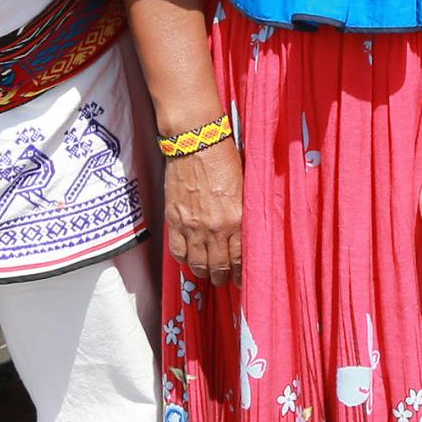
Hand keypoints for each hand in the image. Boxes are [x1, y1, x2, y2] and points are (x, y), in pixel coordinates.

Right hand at [161, 136, 243, 284]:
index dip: (240, 273)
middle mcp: (216, 228)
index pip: (240, 258)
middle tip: (223, 280)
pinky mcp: (175, 220)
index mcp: (238, 219)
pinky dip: (184, 260)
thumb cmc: (225, 157)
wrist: (196, 141)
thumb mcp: (245, 186)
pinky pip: (178, 251)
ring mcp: (193, 226)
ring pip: (198, 264)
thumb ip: (245, 211)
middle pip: (219, 266)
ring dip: (204, 272)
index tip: (241, 279)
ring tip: (207, 273)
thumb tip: (246, 230)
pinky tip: (189, 260)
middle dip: (222, 277)